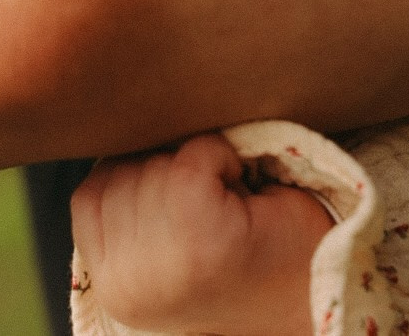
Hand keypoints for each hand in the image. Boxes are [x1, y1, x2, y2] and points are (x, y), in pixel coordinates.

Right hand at [71, 133, 331, 335]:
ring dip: (197, 162)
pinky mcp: (201, 238)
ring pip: (155, 160)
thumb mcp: (167, 235)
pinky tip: (244, 185)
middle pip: (120, 170)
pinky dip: (222, 154)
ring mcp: (161, 265)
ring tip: (228, 200)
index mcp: (110, 283)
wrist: (316, 290)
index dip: (142, 174)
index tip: (189, 203)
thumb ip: (131, 201)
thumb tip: (114, 118)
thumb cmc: (252, 254)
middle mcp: (124, 284)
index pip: (92, 190)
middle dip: (169, 167)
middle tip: (215, 204)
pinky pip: (194, 156)